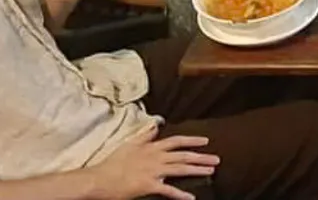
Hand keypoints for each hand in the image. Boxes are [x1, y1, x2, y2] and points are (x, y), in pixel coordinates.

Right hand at [89, 132, 219, 199]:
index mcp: (151, 147)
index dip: (191, 141)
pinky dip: (180, 194)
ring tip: (210, 171)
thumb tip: (155, 125)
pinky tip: (191, 198)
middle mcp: (155, 157)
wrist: (100, 178)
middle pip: (183, 155)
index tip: (205, 141)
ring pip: (180, 169)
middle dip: (201, 157)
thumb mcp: (129, 144)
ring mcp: (153, 171)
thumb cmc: (112, 163)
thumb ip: (144, 135)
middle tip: (217, 159)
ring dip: (197, 170)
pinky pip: (168, 190)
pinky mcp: (149, 185)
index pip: (176, 141)